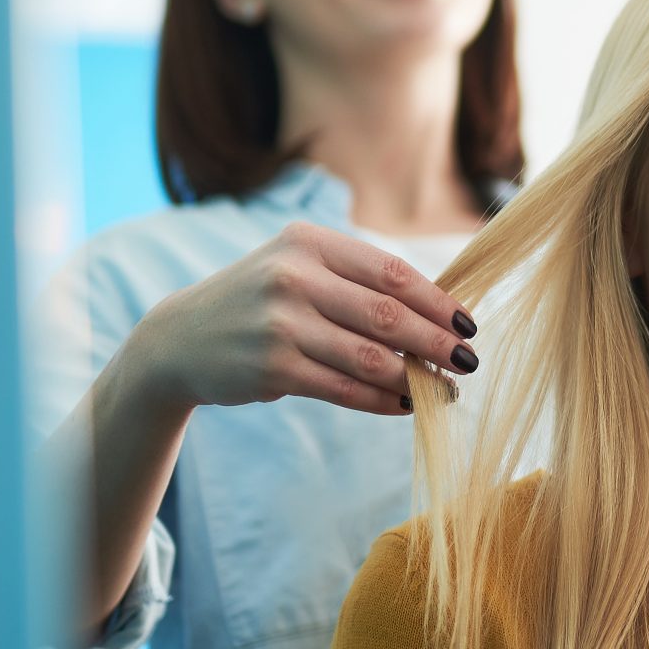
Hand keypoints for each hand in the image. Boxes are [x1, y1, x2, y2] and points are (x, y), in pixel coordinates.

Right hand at [126, 222, 479, 417]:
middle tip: (469, 361)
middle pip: (387, 314)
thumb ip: (358, 282)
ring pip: (368, 356)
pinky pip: (343, 388)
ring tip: (445, 389)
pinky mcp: (272, 368)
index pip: (391, 272)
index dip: (437, 300)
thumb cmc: (262, 302)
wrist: (179, 339)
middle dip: (436, 342)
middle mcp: (293, 277)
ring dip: (415, 377)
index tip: (468, 323)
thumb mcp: (298, 269)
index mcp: (308, 243)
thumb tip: (439, 312)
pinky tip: (404, 404)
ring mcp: (280, 323)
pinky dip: (381, 399)